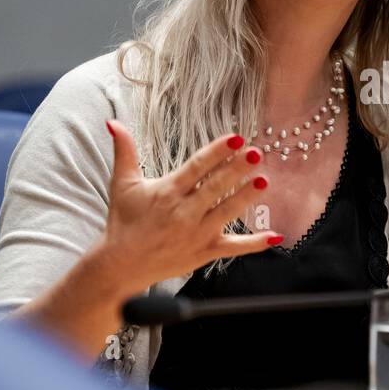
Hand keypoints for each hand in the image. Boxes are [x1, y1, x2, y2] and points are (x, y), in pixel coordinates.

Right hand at [99, 121, 282, 294]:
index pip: (197, 167)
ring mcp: (196, 234)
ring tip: (264, 181)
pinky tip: (274, 235)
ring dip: (246, 197)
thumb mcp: (122, 183)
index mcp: (167, 192)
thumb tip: (114, 123)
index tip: (236, 138)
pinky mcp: (204, 253)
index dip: (217, 152)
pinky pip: (233, 247)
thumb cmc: (123, 222)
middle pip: (216, 187)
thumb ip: (124, 151)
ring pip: (227, 212)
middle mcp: (183, 212)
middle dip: (237, 169)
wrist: (119, 266)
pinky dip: (255, 244)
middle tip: (256, 153)